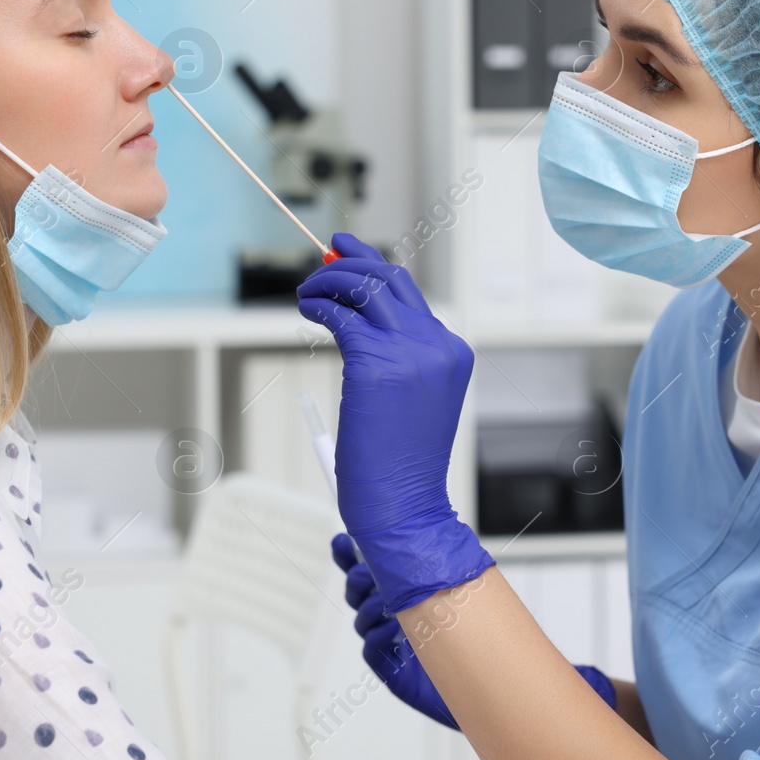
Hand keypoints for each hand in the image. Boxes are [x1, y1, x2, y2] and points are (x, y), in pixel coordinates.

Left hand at [297, 233, 492, 611]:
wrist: (403, 507)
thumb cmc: (399, 466)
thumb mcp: (412, 401)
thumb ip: (400, 359)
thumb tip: (356, 318)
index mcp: (451, 352)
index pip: (409, 294)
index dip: (374, 268)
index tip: (348, 252)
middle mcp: (437, 345)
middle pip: (389, 280)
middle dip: (351, 261)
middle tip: (324, 257)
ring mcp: (411, 353)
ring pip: (365, 289)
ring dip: (329, 281)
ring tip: (307, 292)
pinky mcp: (377, 365)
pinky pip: (341, 315)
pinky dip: (320, 305)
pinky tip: (308, 311)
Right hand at [330, 534, 618, 726]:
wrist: (489, 684)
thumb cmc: (472, 637)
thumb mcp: (455, 592)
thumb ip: (435, 565)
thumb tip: (429, 528)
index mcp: (402, 594)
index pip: (366, 570)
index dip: (348, 556)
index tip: (341, 540)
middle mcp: (390, 616)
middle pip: (356, 592)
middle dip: (355, 579)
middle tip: (365, 572)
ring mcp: (389, 644)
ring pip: (361, 619)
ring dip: (368, 605)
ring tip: (383, 600)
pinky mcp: (392, 671)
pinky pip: (372, 650)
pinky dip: (378, 636)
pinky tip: (390, 629)